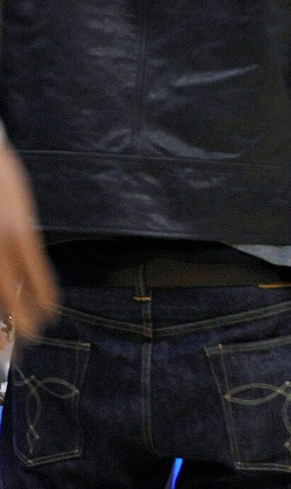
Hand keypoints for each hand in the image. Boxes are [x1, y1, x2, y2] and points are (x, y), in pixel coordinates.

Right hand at [0, 139, 58, 337]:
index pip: (35, 276)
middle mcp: (0, 242)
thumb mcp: (21, 206)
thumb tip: (28, 274)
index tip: (50, 319)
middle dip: (18, 322)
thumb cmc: (1, 180)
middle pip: (7, 293)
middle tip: (26, 345)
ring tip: (3, 345)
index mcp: (18, 231)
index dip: (43, 301)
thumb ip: (24, 239)